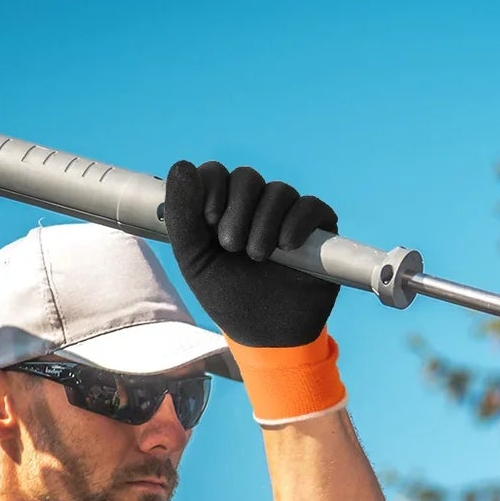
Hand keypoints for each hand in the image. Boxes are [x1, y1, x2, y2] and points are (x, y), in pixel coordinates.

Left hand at [163, 160, 339, 348]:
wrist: (266, 335)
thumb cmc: (229, 298)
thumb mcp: (195, 261)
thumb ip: (181, 216)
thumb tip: (182, 164)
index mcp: (224, 209)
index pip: (217, 173)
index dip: (212, 187)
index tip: (209, 220)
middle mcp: (256, 207)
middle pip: (247, 177)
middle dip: (238, 209)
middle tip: (233, 246)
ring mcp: (288, 216)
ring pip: (279, 191)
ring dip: (264, 222)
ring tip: (258, 256)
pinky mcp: (318, 230)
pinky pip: (311, 206)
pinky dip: (298, 221)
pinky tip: (286, 245)